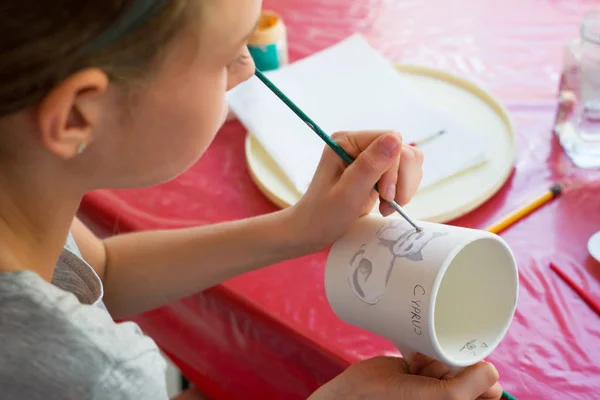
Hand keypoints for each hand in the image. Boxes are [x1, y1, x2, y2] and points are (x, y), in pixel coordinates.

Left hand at [290, 130, 422, 252]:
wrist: (311, 232)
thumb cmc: (324, 215)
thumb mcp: (348, 193)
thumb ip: (370, 165)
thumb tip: (396, 138)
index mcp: (347, 141)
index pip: (391, 140)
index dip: (394, 169)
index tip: (385, 195)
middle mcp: (359, 144)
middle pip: (404, 151)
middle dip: (401, 180)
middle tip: (387, 204)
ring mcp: (369, 158)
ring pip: (408, 162)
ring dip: (403, 188)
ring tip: (386, 207)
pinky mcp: (376, 172)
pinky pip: (404, 174)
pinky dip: (402, 191)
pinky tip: (386, 206)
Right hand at [308, 355, 502, 399]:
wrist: (354, 393)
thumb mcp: (441, 399)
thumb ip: (470, 386)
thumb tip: (491, 370)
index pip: (491, 389)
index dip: (479, 376)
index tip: (461, 370)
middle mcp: (451, 397)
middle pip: (473, 372)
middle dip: (456, 364)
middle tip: (435, 368)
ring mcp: (435, 384)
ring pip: (453, 359)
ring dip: (437, 357)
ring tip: (418, 366)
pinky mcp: (420, 369)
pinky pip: (434, 352)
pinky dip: (424, 352)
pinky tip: (412, 361)